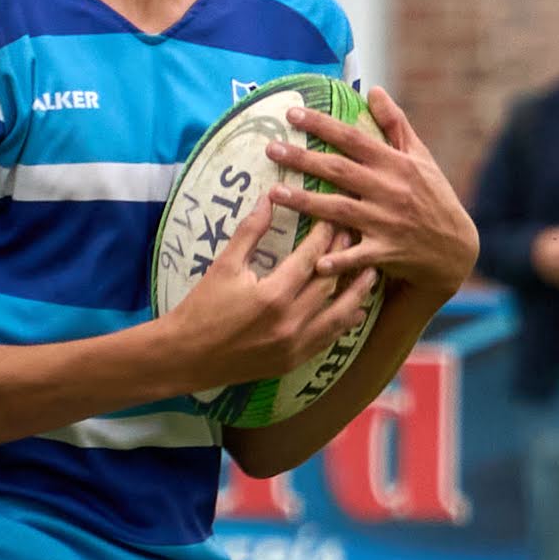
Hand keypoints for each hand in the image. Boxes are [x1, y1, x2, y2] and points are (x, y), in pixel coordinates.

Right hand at [161, 192, 380, 394]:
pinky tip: (355, 310)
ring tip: (373, 273)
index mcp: (273, 295)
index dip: (325, 235)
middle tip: (357, 236)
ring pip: (339, 316)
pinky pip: (328, 340)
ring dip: (357, 293)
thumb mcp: (223, 265)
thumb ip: (250, 232)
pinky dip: (343, 323)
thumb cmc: (201, 308)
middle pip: (330, 283)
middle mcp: (290, 322)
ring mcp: (295, 346)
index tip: (335, 218)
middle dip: (345, 257)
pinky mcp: (293, 361)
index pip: (311, 258)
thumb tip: (269, 198)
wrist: (185, 356)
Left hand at [269, 88, 478, 294]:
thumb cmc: (433, 197)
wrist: (454, 247)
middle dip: (302, 159)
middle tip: (270, 149)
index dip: (322, 125)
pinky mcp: (385, 252)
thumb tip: (374, 90)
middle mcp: (389, 190)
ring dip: (305, 203)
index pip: (353, 138)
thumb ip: (395, 124)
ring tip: (273, 194)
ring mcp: (386, 222)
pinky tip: (314, 262)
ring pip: (339, 210)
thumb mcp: (420, 157)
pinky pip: (357, 256)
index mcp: (395, 164)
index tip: (292, 114)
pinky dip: (338, 260)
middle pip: (338, 171)